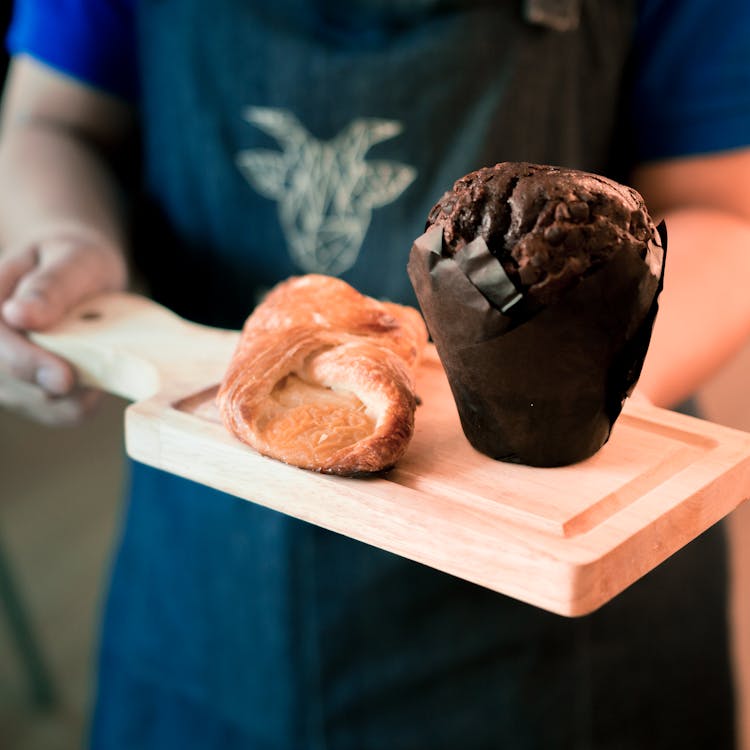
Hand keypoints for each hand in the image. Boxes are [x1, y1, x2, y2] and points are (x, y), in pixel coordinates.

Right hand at [0, 230, 126, 424]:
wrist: (77, 274)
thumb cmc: (76, 262)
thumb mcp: (72, 258)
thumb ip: (51, 285)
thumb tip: (19, 314)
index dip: (24, 363)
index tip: (63, 379)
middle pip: (8, 384)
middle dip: (55, 389)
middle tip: (95, 386)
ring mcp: (4, 372)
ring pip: (37, 406)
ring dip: (75, 397)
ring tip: (100, 366)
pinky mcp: (28, 392)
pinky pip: (57, 413)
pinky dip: (83, 403)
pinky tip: (95, 380)